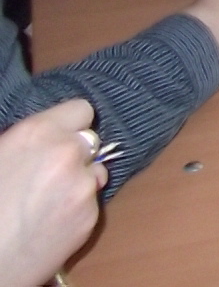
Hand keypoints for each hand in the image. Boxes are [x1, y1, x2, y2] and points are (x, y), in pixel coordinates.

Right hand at [0, 100, 104, 285]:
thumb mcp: (1, 157)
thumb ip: (32, 142)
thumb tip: (51, 136)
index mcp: (37, 132)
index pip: (81, 109)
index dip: (71, 125)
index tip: (62, 137)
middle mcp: (67, 152)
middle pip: (93, 139)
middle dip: (77, 153)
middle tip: (53, 172)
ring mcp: (83, 185)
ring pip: (97, 170)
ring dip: (82, 180)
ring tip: (49, 201)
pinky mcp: (91, 216)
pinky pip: (93, 201)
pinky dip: (79, 208)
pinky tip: (52, 221)